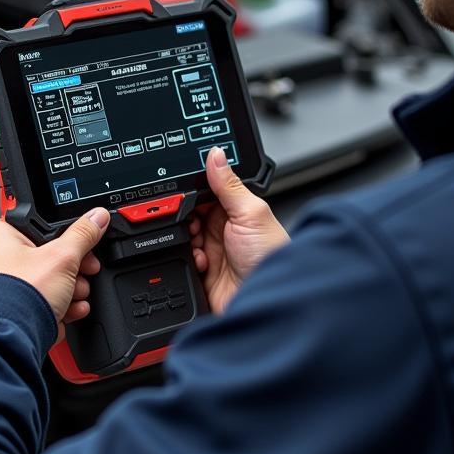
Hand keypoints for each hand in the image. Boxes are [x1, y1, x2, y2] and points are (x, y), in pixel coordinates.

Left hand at [0, 210, 109, 337]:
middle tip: (81, 279)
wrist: (3, 342)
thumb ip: (83, 235)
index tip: (85, 254)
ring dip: (62, 293)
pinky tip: (62, 314)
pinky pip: (24, 304)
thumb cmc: (18, 298)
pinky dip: (45, 309)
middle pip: (39, 259)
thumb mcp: (63, 258)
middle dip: (68, 273)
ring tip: (73, 301)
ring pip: (33, 284)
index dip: (69, 243)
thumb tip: (96, 218)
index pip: (40, 230)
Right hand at [189, 147, 288, 313]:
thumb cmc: (271, 257)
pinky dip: (187, 259)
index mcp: (235, 210)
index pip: (205, 191)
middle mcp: (223, 229)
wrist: (267, 299)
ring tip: (199, 244)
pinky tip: (201, 262)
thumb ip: (229, 185)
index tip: (183, 193)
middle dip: (184, 217)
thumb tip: (215, 154)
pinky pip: (182, 260)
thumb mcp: (250, 213)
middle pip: (189, 214)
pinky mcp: (203, 273)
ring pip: (183, 237)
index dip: (192, 191)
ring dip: (186, 239)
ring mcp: (213, 252)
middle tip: (192, 222)